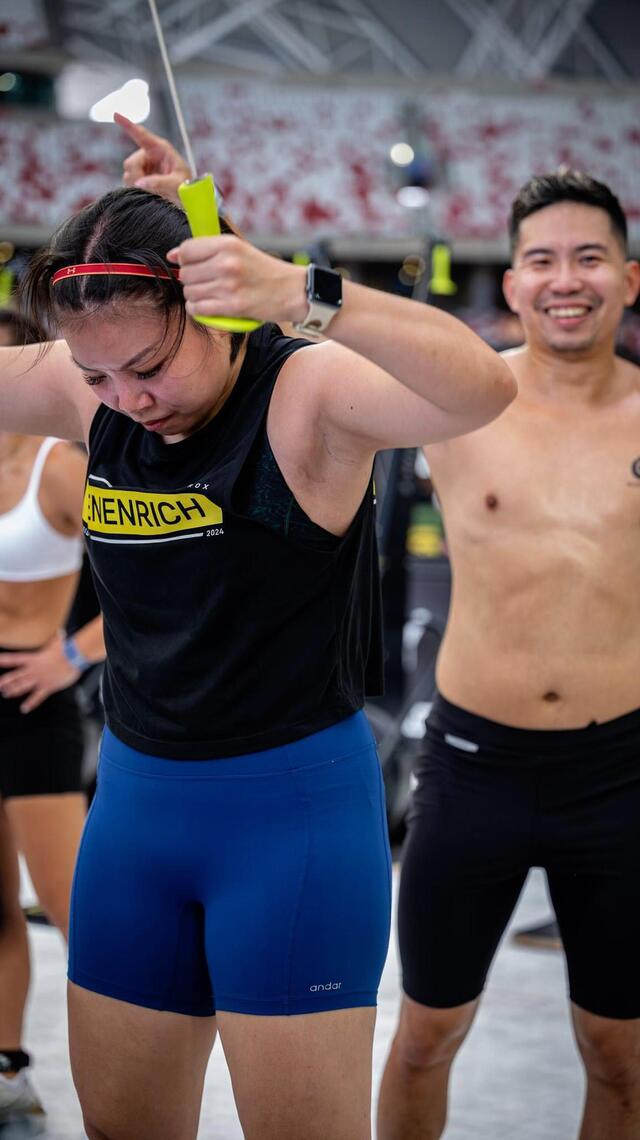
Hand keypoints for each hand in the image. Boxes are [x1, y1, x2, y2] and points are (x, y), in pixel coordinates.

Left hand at [0, 635, 79, 712]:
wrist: (74, 657)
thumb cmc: (67, 649)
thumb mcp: (59, 643)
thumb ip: (57, 639)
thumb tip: (61, 633)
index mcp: (34, 658)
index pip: (15, 659)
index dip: (5, 660)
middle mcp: (34, 669)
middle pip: (16, 676)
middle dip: (6, 681)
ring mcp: (40, 678)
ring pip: (23, 686)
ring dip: (13, 691)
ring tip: (6, 694)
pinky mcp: (48, 686)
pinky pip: (37, 697)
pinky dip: (31, 703)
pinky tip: (24, 708)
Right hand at [116, 113, 189, 205]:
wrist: (185, 196)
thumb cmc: (185, 185)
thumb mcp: (177, 184)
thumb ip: (160, 182)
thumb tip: (139, 183)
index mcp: (160, 148)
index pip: (141, 134)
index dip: (128, 125)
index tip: (116, 114)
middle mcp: (148, 154)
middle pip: (130, 163)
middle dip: (136, 177)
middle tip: (148, 188)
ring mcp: (143, 165)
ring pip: (128, 174)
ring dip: (137, 185)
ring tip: (154, 191)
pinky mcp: (139, 176)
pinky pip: (129, 182)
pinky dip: (136, 189)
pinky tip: (149, 192)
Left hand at [168, 235, 307, 325]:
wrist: (292, 291)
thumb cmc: (265, 271)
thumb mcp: (240, 250)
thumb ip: (209, 250)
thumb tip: (174, 255)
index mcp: (228, 245)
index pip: (187, 249)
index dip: (184, 258)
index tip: (190, 265)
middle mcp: (227, 263)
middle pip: (185, 273)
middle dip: (190, 280)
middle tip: (204, 283)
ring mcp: (229, 286)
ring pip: (190, 292)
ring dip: (193, 296)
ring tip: (207, 295)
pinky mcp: (232, 307)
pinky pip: (198, 309)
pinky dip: (197, 310)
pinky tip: (205, 307)